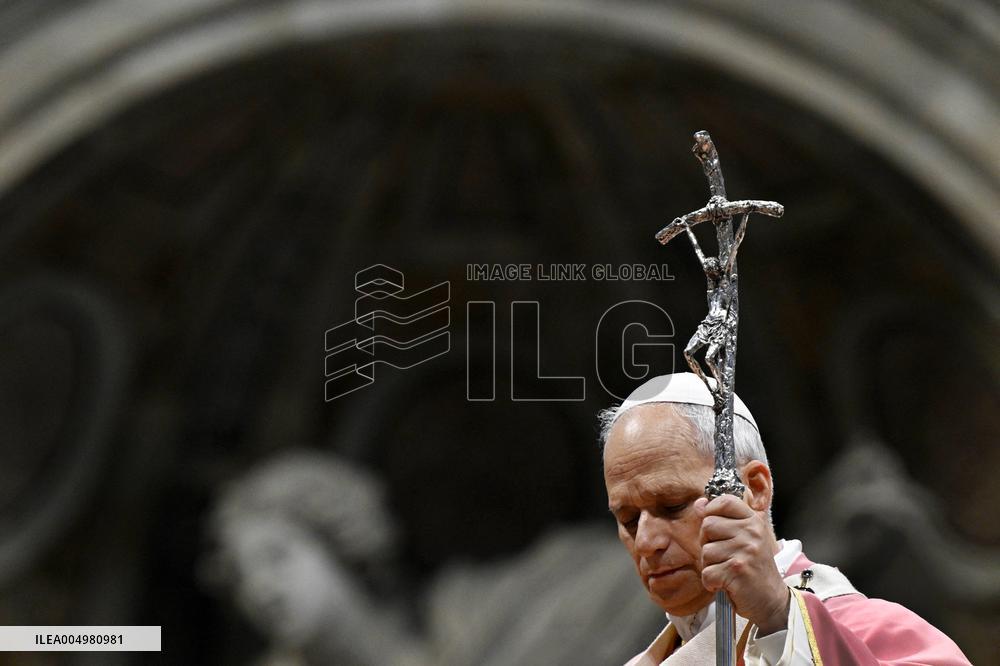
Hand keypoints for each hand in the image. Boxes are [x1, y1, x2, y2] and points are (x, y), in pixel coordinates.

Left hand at [694, 495, 789, 634]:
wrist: (771, 600)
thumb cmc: (753, 568)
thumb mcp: (743, 538)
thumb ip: (721, 519)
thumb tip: (699, 503)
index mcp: (753, 521)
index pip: (725, 501)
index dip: (711, 511)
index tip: (715, 528)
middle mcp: (751, 533)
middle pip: (708, 525)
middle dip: (708, 543)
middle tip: (723, 556)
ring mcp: (745, 551)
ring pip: (705, 551)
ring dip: (710, 565)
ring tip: (727, 571)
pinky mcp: (737, 571)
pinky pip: (707, 572)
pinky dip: (711, 582)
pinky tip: (725, 584)